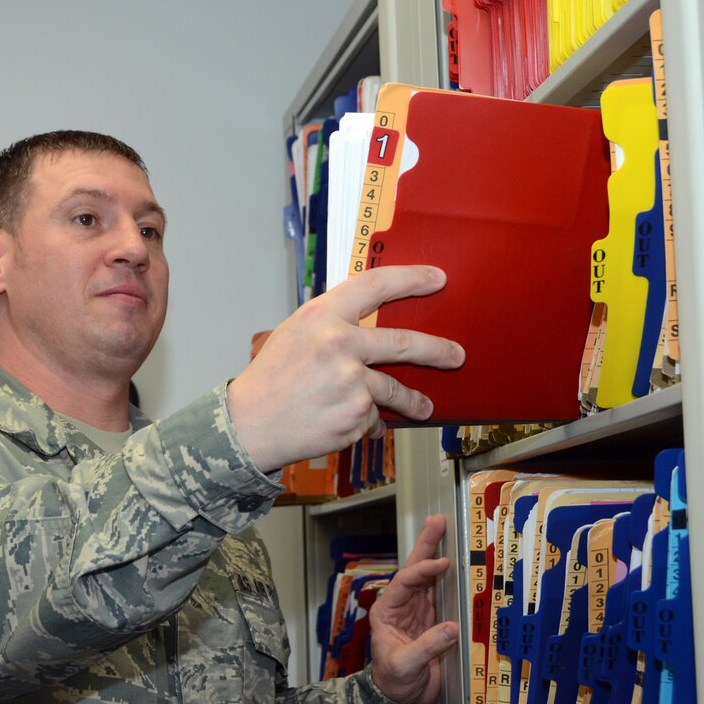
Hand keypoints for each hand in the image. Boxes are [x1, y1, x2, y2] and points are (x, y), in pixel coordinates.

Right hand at [227, 266, 464, 471]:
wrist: (248, 425)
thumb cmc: (269, 380)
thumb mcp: (295, 336)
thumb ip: (332, 327)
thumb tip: (371, 329)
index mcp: (322, 317)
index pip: (376, 285)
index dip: (411, 279)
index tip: (436, 278)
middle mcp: (340, 345)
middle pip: (403, 342)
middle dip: (436, 350)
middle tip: (455, 355)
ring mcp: (351, 382)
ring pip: (395, 389)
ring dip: (413, 401)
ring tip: (422, 407)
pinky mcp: (356, 415)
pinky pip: (373, 418)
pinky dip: (366, 422)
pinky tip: (344, 421)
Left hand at [368, 514, 457, 703]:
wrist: (402, 700)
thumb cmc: (393, 682)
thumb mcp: (404, 666)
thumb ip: (426, 647)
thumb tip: (451, 627)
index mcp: (387, 611)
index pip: (405, 583)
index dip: (422, 570)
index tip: (442, 563)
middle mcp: (403, 605)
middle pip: (414, 569)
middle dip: (426, 545)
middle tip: (437, 521)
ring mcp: (420, 611)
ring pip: (430, 578)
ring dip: (439, 555)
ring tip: (447, 530)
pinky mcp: (435, 621)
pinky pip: (444, 595)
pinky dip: (453, 580)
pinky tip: (461, 565)